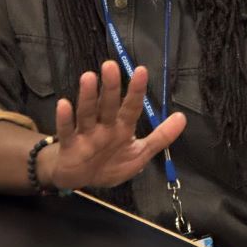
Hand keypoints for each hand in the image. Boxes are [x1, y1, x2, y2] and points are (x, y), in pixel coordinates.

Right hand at [46, 60, 185, 190]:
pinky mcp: (69, 146)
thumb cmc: (109, 162)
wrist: (80, 180)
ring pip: (87, 113)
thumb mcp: (139, 154)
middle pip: (108, 105)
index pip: (131, 107)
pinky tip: (63, 104)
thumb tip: (182, 117)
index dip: (137, 91)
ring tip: (88, 77)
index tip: (142, 70)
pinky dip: (64, 119)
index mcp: (122, 127)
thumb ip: (160, 137)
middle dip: (110, 87)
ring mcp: (86, 134)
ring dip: (87, 96)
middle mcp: (104, 126)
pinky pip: (66, 131)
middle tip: (110, 65)